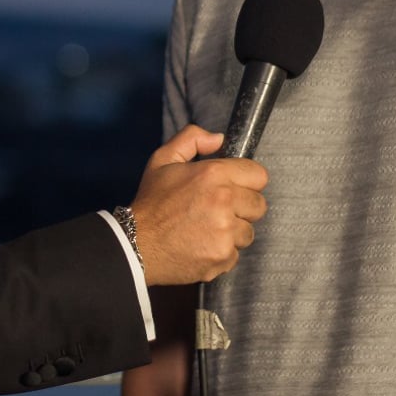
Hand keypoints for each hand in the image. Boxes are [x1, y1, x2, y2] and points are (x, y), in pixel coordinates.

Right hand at [128, 124, 268, 285]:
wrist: (136, 244)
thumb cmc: (151, 202)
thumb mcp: (163, 160)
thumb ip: (192, 139)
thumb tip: (220, 139)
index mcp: (214, 174)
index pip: (258, 175)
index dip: (246, 181)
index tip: (231, 188)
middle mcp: (224, 201)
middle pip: (258, 205)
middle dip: (242, 208)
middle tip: (217, 211)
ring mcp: (225, 232)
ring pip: (248, 231)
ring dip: (233, 232)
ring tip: (207, 230)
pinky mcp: (223, 256)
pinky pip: (236, 254)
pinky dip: (222, 252)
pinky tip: (202, 246)